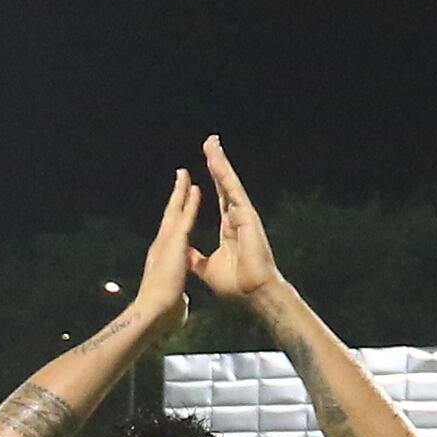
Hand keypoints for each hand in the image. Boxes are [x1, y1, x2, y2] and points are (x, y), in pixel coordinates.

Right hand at [122, 169, 201, 332]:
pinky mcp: (174, 242)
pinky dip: (190, 203)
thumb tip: (181, 301)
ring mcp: (166, 242)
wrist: (153, 312)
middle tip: (180, 180)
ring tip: (185, 175)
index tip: (179, 208)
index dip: (176, 220)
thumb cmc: (161, 312)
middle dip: (176, 198)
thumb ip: (178, 295)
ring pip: (175, 211)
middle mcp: (161, 245)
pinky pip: (185, 218)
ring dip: (181, 192)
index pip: (171, 235)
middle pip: (170, 216)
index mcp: (162, 259)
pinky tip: (195, 189)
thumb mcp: (173, 300)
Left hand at [193, 138, 283, 302]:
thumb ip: (196, 258)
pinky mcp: (247, 216)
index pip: (219, 197)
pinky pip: (233, 191)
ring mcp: (243, 215)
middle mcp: (237, 217)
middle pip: (224, 184)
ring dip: (220, 162)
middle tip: (210, 142)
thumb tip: (184, 252)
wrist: (252, 293)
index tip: (205, 164)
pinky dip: (225, 176)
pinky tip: (216, 161)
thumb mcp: (207, 268)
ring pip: (229, 183)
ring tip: (211, 143)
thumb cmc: (236, 284)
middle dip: (216, 162)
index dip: (212, 180)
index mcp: (229, 227)